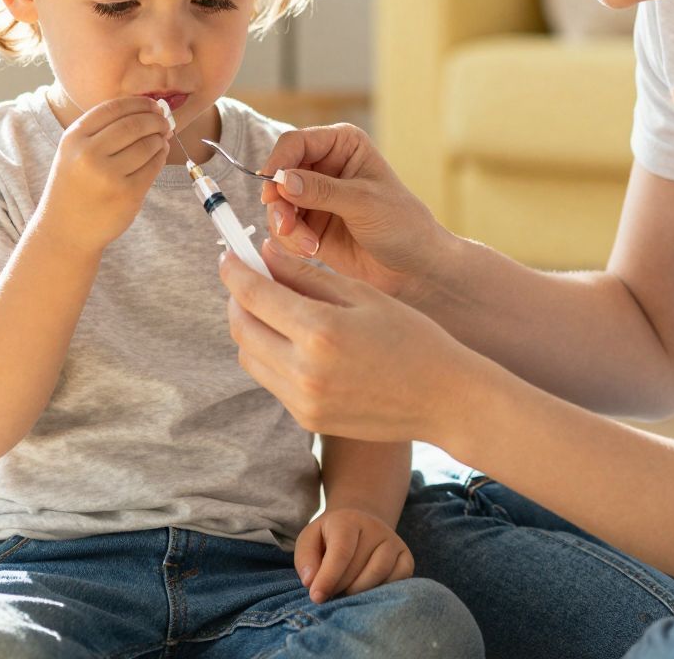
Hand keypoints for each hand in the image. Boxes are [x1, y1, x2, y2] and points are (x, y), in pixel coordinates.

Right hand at [40, 96, 172, 249]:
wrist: (65, 230)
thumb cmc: (75, 187)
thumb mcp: (74, 152)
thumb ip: (103, 131)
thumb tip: (150, 111)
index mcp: (74, 138)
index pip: (113, 108)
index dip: (138, 103)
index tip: (152, 105)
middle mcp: (88, 154)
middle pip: (134, 124)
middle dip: (155, 120)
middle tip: (163, 121)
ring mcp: (109, 176)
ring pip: (147, 145)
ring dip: (159, 138)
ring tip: (161, 138)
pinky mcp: (127, 194)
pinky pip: (153, 166)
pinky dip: (161, 156)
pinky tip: (159, 154)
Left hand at [221, 240, 487, 444]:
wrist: (444, 400)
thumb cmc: (411, 337)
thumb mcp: (362, 295)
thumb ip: (307, 274)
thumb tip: (262, 253)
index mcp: (320, 332)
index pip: (253, 296)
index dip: (234, 272)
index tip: (228, 257)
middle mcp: (304, 371)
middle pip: (241, 329)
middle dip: (237, 300)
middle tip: (249, 280)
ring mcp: (303, 401)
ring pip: (249, 358)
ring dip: (250, 329)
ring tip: (273, 308)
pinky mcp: (307, 420)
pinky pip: (271, 380)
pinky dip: (270, 355)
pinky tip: (294, 340)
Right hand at [259, 123, 448, 302]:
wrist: (413, 267)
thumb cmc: (401, 224)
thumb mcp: (363, 202)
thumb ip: (322, 190)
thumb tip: (282, 180)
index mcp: (342, 145)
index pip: (296, 143)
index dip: (278, 162)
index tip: (271, 189)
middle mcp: (323, 166)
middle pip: (279, 174)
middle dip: (280, 203)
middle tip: (287, 226)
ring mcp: (314, 197)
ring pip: (277, 204)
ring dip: (286, 227)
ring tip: (310, 246)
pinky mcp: (309, 225)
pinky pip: (283, 229)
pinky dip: (290, 241)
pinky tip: (312, 250)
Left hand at [294, 507, 413, 603]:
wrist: (359, 524)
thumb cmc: (329, 538)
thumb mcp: (309, 540)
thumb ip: (305, 560)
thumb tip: (311, 582)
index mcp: (348, 520)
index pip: (341, 552)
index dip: (328, 578)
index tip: (316, 597)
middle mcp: (375, 527)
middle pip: (359, 567)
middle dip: (340, 587)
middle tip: (329, 592)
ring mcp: (393, 541)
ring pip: (379, 574)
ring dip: (359, 591)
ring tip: (346, 592)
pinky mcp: (406, 556)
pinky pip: (399, 579)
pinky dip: (382, 590)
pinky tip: (367, 589)